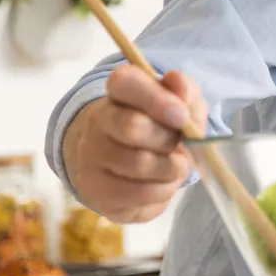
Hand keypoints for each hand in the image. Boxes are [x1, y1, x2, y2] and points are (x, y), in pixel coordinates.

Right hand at [63, 64, 206, 223]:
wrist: (124, 163)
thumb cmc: (159, 127)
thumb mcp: (179, 103)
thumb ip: (184, 90)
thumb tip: (179, 84)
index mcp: (118, 92)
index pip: (125, 82)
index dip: (157, 98)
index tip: (182, 116)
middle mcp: (97, 121)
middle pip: (133, 127)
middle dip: (168, 139)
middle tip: (178, 144)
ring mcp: (90, 157)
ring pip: (139, 164)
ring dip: (171, 169)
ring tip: (175, 166)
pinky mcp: (95, 190)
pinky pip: (138, 194)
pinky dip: (163, 191)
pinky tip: (163, 183)